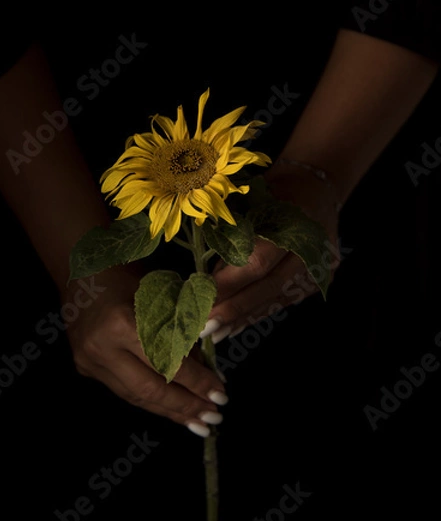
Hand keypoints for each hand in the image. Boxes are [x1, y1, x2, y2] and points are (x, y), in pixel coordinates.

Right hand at [63, 264, 227, 435]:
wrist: (81, 273)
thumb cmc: (127, 277)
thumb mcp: (161, 296)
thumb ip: (182, 333)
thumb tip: (208, 371)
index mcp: (121, 324)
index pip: (166, 363)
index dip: (196, 382)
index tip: (220, 393)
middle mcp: (101, 348)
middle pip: (149, 390)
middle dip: (185, 406)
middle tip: (214, 417)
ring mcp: (90, 361)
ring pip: (135, 397)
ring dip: (169, 411)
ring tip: (198, 421)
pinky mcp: (85, 368)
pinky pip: (124, 390)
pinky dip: (150, 401)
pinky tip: (171, 408)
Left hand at [202, 166, 341, 342]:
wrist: (316, 187)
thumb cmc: (274, 189)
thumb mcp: (250, 202)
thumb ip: (232, 238)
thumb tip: (207, 278)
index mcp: (295, 221)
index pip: (258, 261)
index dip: (229, 284)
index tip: (201, 298)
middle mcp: (312, 249)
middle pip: (269, 287)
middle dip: (234, 309)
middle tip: (204, 328)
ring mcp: (319, 268)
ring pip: (276, 299)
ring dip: (244, 318)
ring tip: (215, 334)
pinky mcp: (318, 281)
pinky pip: (282, 301)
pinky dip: (257, 313)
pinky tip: (236, 326)